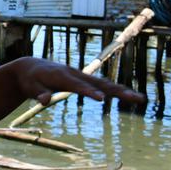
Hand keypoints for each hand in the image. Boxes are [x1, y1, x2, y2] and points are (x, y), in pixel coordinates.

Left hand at [11, 57, 145, 104]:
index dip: (88, 91)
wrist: (31, 67)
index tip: (101, 98)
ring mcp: (81, 75)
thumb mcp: (31, 88)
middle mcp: (74, 74)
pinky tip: (129, 96)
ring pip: (104, 83)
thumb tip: (44, 102)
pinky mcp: (83, 79)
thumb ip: (38, 94)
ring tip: (140, 99)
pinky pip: (102, 84)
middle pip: (98, 83)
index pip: (77, 85)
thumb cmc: (30, 80)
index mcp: (61, 76)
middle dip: (116, 91)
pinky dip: (115, 89)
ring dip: (121, 91)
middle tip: (135, 98)